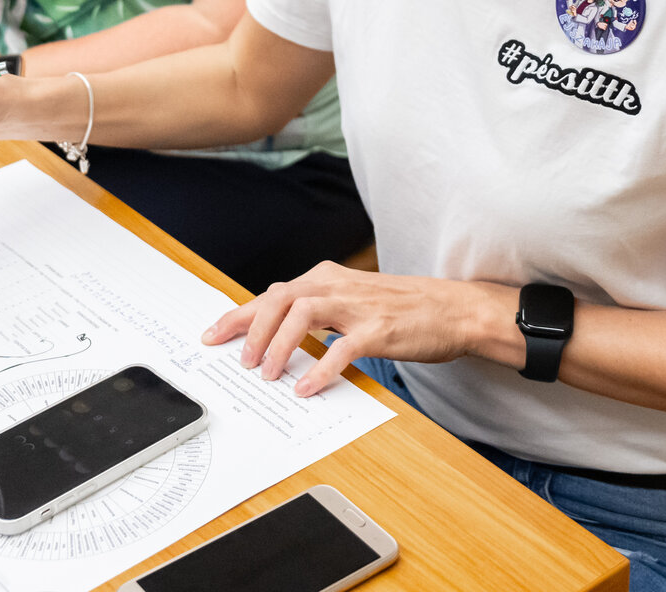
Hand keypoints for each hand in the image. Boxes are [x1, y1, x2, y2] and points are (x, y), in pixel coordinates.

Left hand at [201, 263, 503, 396]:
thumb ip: (316, 311)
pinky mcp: (379, 329)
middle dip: (251, 328)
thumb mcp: (351, 300)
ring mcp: (358, 306)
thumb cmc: (401, 308)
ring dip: (279, 345)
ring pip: (302, 315)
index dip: (238, 315)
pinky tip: (307, 387)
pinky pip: (342, 348)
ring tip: (268, 374)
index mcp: (326, 278)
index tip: (213, 336)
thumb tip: (275, 333)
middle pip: (279, 298)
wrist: (453, 308)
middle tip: (240, 360)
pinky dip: (320, 368)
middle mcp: (336, 285)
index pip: (271, 293)